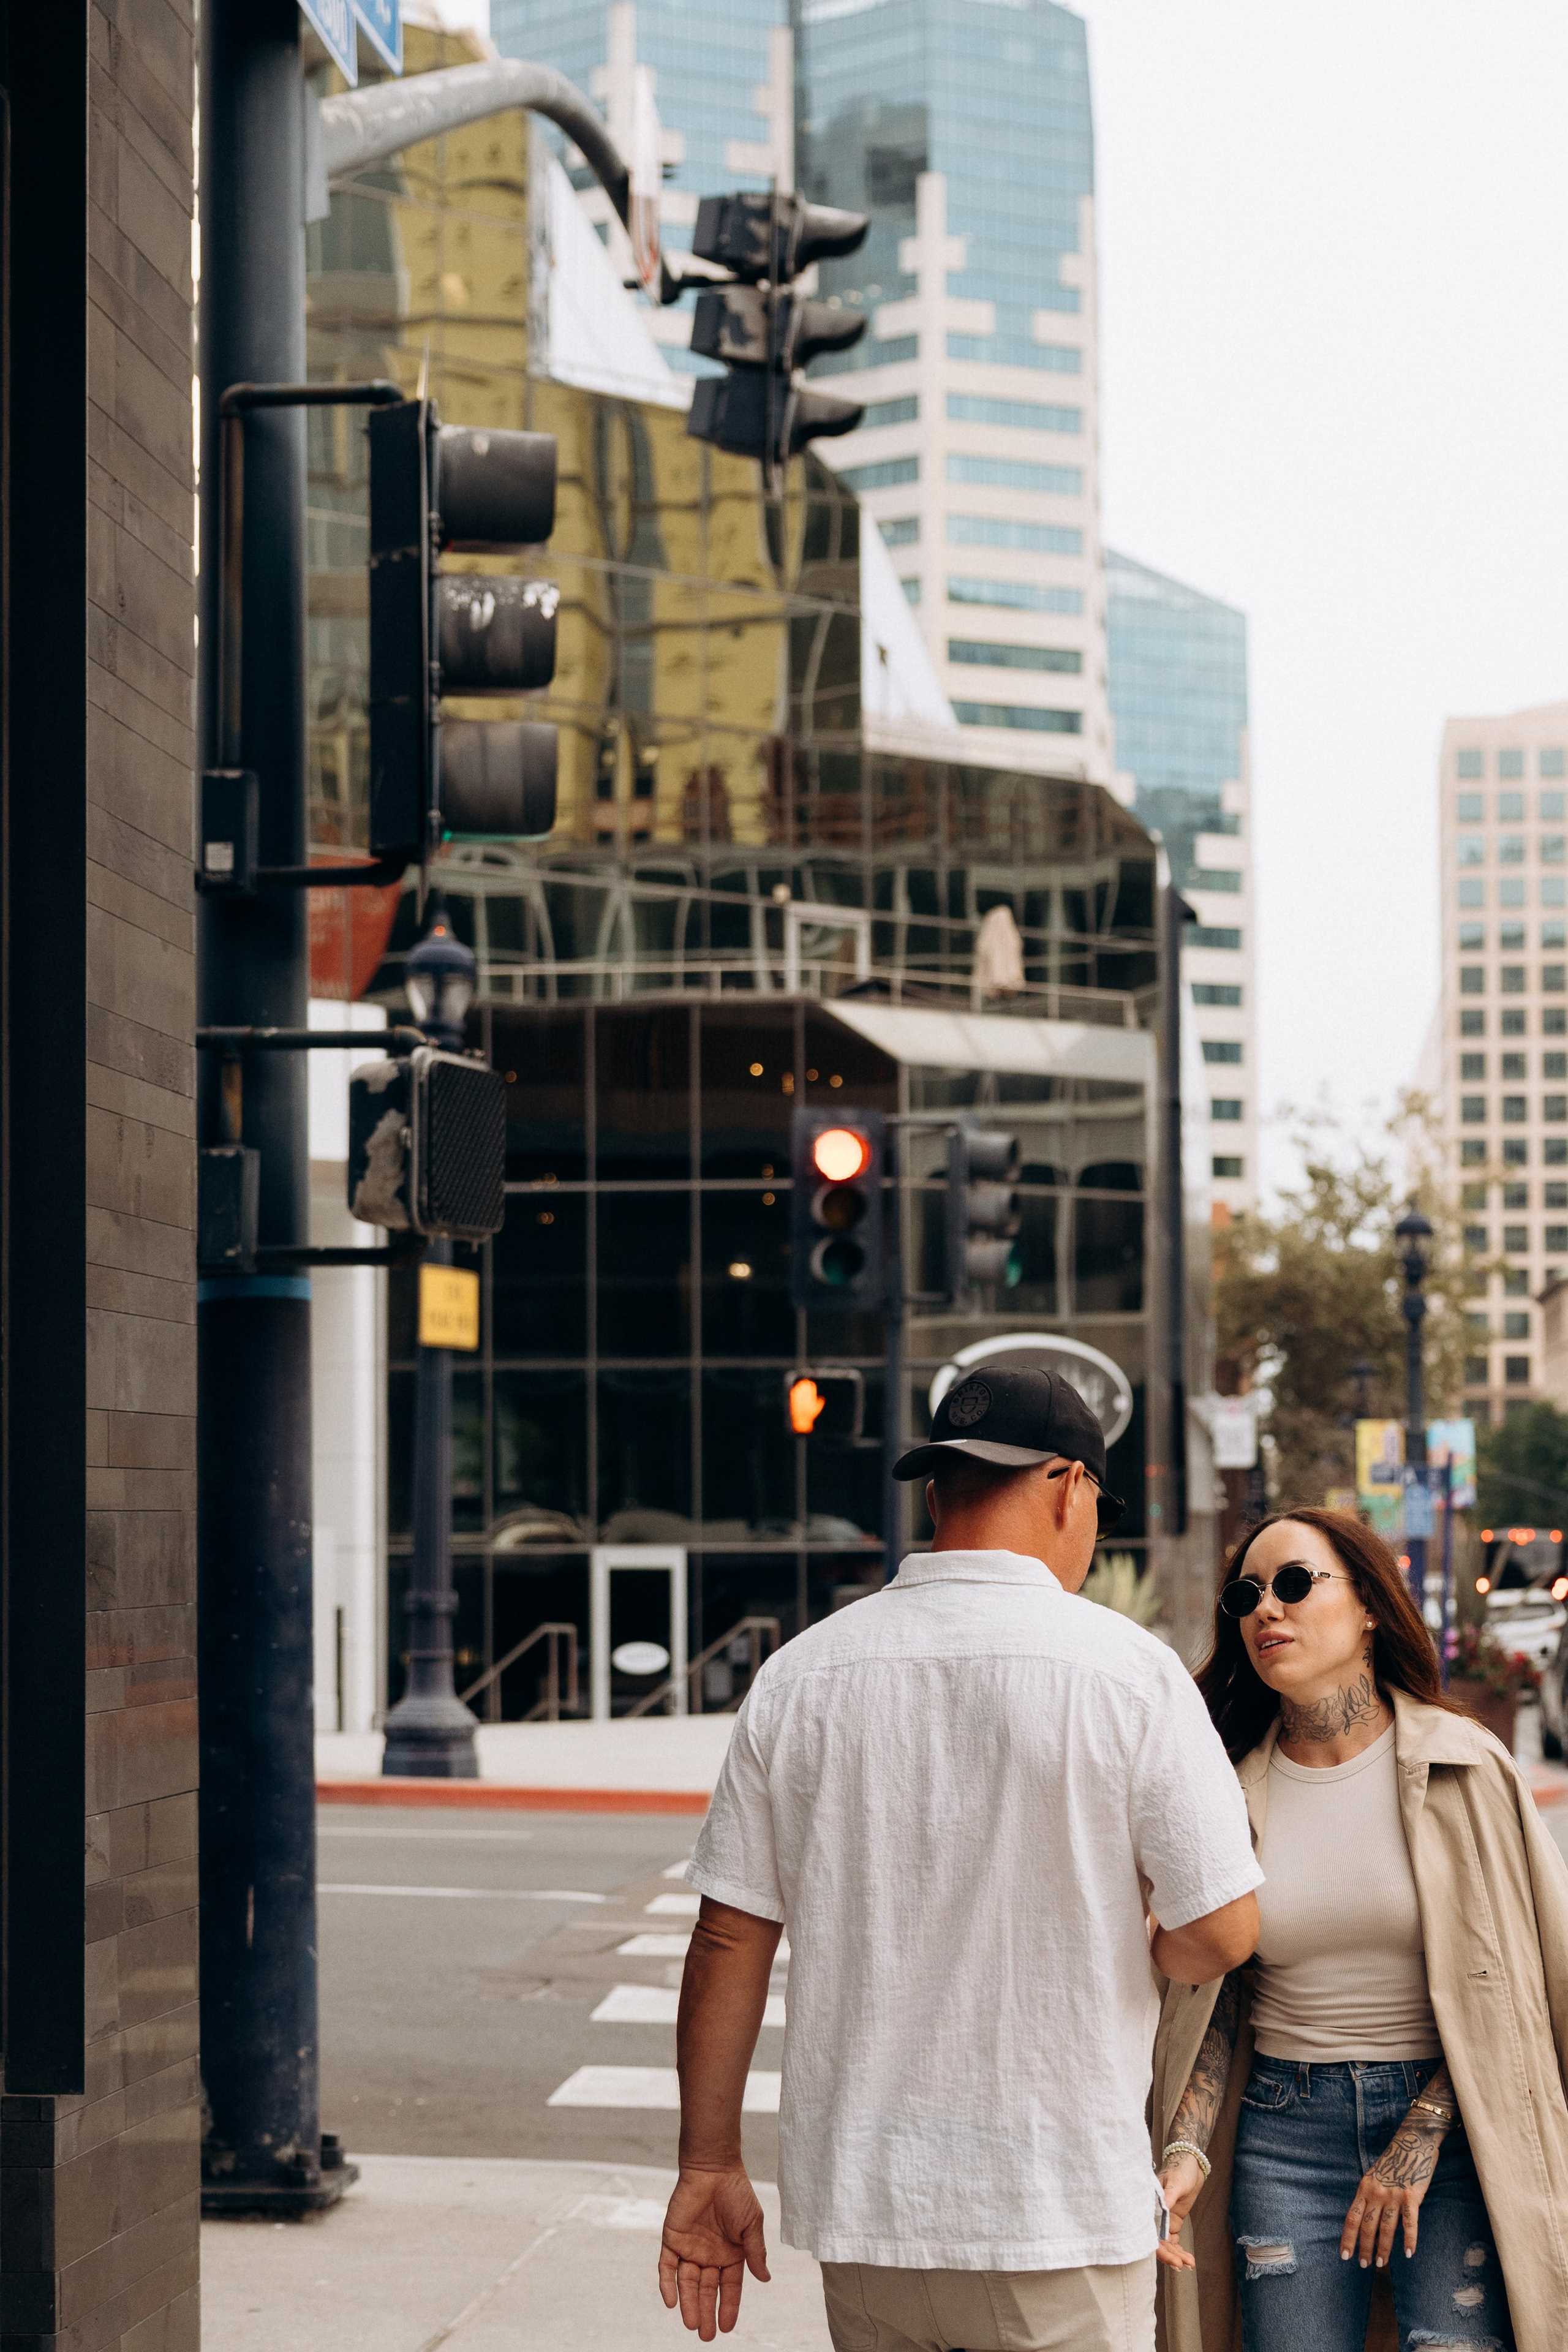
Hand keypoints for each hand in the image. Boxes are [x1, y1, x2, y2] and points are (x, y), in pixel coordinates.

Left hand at [658, 2165, 769, 2338]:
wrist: (713, 2167)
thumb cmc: (736, 2192)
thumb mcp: (752, 2224)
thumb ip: (756, 2252)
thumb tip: (765, 2279)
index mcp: (731, 2254)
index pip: (729, 2287)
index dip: (729, 2307)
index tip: (727, 2327)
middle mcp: (710, 2255)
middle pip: (707, 2290)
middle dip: (707, 2312)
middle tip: (706, 2335)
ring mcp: (690, 2248)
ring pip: (688, 2283)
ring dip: (688, 2303)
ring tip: (691, 2324)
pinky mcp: (672, 2239)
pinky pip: (667, 2266)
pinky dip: (668, 2283)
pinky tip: (671, 2301)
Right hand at [1155, 2153, 1204, 2272]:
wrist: (1191, 2164)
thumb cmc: (1180, 2169)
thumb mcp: (1175, 2183)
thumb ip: (1168, 2197)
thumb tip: (1163, 2212)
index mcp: (1149, 2205)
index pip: (1151, 2233)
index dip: (1161, 2249)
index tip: (1174, 2261)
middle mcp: (1154, 2215)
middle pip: (1158, 2242)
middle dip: (1170, 2255)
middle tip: (1183, 2265)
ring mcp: (1164, 2219)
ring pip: (1167, 2243)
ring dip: (1177, 2255)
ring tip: (1190, 2263)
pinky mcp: (1172, 2221)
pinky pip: (1173, 2240)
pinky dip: (1180, 2250)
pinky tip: (1188, 2258)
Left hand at [1340, 2134, 1438, 2268]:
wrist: (1412, 2142)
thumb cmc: (1393, 2162)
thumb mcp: (1373, 2177)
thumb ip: (1369, 2196)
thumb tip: (1364, 2221)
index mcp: (1364, 2188)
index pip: (1351, 2218)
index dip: (1348, 2238)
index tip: (1345, 2255)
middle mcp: (1376, 2193)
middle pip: (1366, 2226)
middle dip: (1364, 2248)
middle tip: (1364, 2265)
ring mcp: (1393, 2195)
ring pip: (1385, 2228)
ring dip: (1383, 2248)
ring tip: (1382, 2263)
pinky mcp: (1411, 2196)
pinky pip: (1409, 2222)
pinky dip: (1409, 2239)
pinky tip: (1409, 2253)